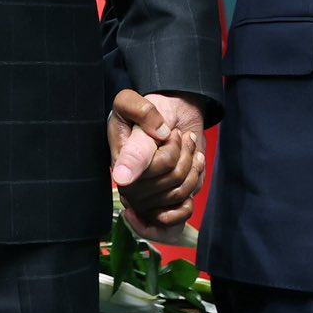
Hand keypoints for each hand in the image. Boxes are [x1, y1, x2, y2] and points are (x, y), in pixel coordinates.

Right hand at [108, 90, 205, 234]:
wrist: (170, 119)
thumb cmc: (149, 110)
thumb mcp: (133, 102)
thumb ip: (137, 115)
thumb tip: (141, 155)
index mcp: (119, 161)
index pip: (154, 164)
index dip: (170, 151)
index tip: (172, 132)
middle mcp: (128, 187)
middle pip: (172, 177)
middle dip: (185, 152)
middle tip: (182, 136)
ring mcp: (145, 201)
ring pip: (181, 192)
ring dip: (193, 166)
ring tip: (188, 148)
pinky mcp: (160, 209)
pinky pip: (183, 210)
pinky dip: (193, 186)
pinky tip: (191, 170)